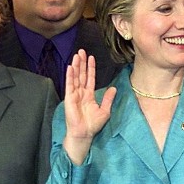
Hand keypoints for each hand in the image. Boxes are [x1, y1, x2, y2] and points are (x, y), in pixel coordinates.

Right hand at [62, 49, 115, 164]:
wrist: (84, 133)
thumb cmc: (93, 124)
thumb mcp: (105, 110)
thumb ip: (108, 99)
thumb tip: (114, 88)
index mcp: (89, 95)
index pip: (90, 78)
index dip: (90, 68)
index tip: (91, 57)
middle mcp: (81, 93)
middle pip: (81, 74)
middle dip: (82, 63)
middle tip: (81, 51)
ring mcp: (74, 94)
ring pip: (75, 77)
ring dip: (76, 66)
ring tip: (76, 55)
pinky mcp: (69, 98)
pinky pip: (70, 84)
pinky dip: (70, 76)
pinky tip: (70, 67)